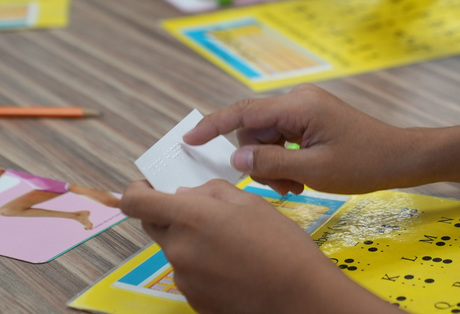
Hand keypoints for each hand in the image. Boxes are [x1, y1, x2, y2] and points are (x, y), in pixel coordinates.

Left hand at [120, 180, 353, 313]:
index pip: (135, 202)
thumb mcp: (250, 202)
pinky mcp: (193, 299)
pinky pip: (189, 274)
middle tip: (204, 213)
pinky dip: (203, 266)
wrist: (298, 293)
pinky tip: (233, 267)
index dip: (136, 191)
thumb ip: (210, 192)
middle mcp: (177, 248)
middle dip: (170, 214)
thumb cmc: (280, 243)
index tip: (148, 187)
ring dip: (192, 242)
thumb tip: (186, 194)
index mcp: (189, 217)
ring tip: (231, 245)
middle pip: (154, 225)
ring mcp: (183, 277)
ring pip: (175, 249)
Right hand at [183, 84, 425, 194]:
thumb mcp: (314, 171)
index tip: (189, 139)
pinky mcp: (313, 119)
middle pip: (255, 129)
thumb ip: (270, 164)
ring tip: (298, 187)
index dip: (212, 125)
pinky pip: (285, 139)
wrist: (400, 157)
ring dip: (274, 164)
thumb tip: (235, 157)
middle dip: (260, 160)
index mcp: (298, 106)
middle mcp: (299, 101)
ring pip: (268, 138)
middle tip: (283, 187)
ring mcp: (307, 109)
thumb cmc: (364, 163)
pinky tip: (303, 179)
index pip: (243, 112)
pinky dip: (287, 160)